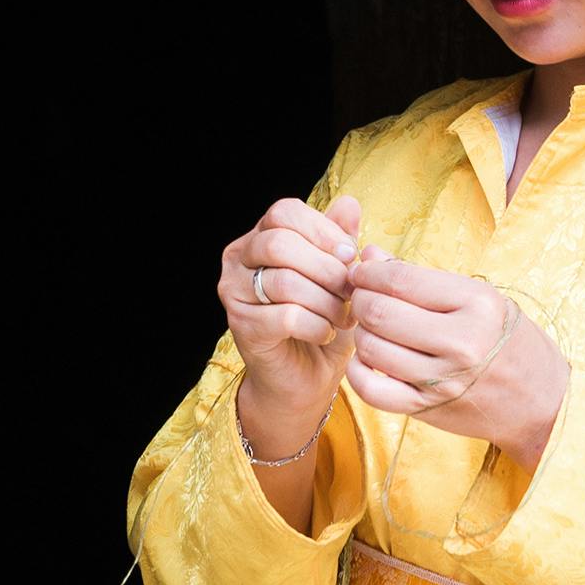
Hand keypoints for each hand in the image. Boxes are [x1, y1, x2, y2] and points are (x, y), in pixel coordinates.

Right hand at [220, 193, 362, 469]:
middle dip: (325, 267)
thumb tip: (350, 204)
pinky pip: (286, 316)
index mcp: (257, 238)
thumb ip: (340, 241)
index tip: (350, 256)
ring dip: (326, 301)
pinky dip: (316, 325)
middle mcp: (236, 261)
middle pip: (279, 244)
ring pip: (285, 282)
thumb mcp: (337, 277)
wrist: (303, 380)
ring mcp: (234, 294)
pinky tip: (326, 333)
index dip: (322, 230)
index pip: (284, 212)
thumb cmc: (321, 322)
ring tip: (342, 317)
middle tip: (349, 290)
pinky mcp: (242, 327)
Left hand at [346, 249, 569, 467]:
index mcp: (478, 304)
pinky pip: (371, 391)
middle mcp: (461, 342)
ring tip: (372, 328)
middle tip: (361, 297)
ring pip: (371, 348)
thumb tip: (368, 255)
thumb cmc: (509, 341)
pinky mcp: (427, 408)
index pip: (402, 280)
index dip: (369, 272)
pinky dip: (357, 373)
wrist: (541, 400)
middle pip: (380, 312)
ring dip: (360, 333)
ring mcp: (442, 379)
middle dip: (360, 299)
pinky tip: (366, 361)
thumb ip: (421, 277)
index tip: (361, 271)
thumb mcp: (479, 299)